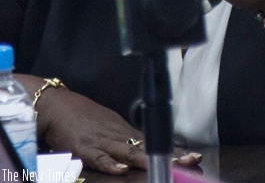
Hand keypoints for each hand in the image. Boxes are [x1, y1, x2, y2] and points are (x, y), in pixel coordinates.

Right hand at [37, 86, 201, 174]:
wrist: (58, 106)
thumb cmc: (85, 117)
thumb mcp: (111, 126)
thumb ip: (128, 138)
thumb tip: (146, 146)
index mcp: (126, 131)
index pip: (155, 142)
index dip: (174, 149)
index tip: (194, 155)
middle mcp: (119, 136)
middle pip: (148, 147)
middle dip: (169, 154)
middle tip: (190, 160)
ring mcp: (102, 142)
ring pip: (129, 152)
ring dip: (148, 159)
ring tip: (165, 165)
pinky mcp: (84, 149)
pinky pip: (98, 158)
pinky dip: (110, 164)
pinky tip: (121, 169)